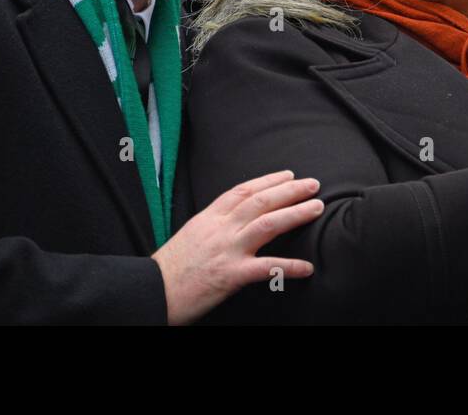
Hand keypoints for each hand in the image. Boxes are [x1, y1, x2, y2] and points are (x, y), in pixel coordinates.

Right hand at [151, 169, 322, 324]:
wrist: (150, 291)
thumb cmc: (170, 268)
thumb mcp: (191, 234)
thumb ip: (214, 224)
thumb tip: (236, 219)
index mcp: (209, 218)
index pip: (243, 191)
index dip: (268, 180)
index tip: (288, 175)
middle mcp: (220, 229)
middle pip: (260, 201)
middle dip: (290, 190)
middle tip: (314, 184)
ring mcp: (226, 250)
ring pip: (268, 225)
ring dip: (296, 214)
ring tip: (317, 208)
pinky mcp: (230, 275)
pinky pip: (266, 268)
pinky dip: (289, 267)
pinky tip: (308, 267)